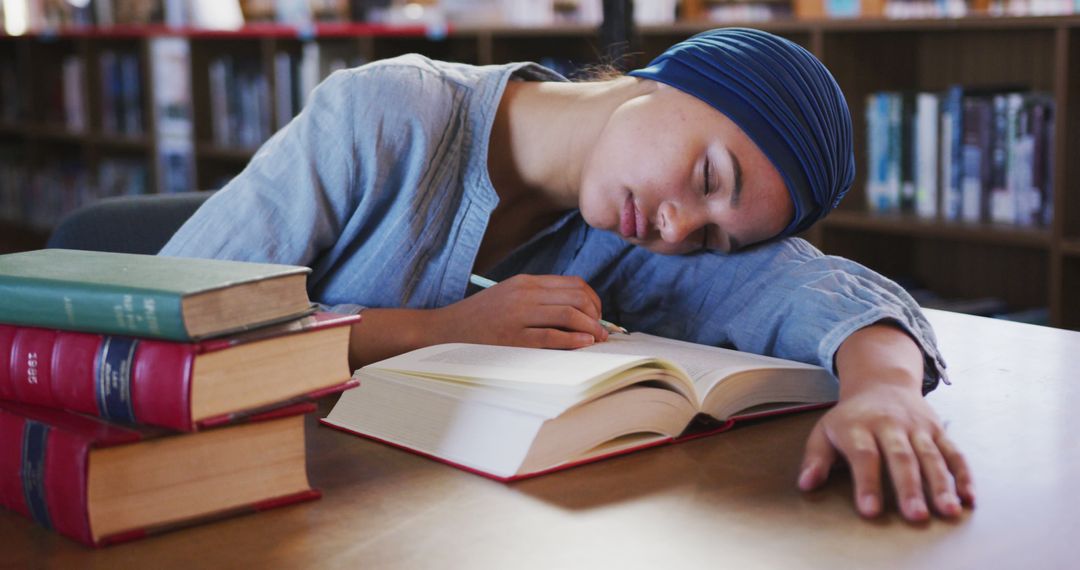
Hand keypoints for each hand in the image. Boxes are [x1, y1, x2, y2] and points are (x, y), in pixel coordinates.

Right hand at [432, 274, 608, 348]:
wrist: (443, 331)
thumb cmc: (479, 319)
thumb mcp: (509, 298)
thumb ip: (538, 300)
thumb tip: (576, 312)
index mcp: (525, 282)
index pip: (573, 284)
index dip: (593, 300)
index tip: (598, 316)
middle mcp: (523, 294)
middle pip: (575, 296)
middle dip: (596, 314)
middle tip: (602, 331)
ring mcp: (517, 314)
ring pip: (568, 313)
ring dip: (590, 327)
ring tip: (597, 340)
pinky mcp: (511, 337)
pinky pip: (550, 335)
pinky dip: (572, 339)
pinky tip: (583, 344)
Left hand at [797, 385, 974, 520]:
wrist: (881, 382)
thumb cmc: (850, 417)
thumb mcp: (824, 431)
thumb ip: (815, 458)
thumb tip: (806, 485)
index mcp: (858, 426)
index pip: (864, 455)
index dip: (867, 483)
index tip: (870, 511)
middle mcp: (890, 425)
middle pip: (901, 457)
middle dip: (909, 488)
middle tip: (915, 516)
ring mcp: (917, 427)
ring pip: (931, 455)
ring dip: (941, 484)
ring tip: (948, 511)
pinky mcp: (938, 430)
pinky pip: (953, 452)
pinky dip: (964, 475)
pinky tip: (969, 497)